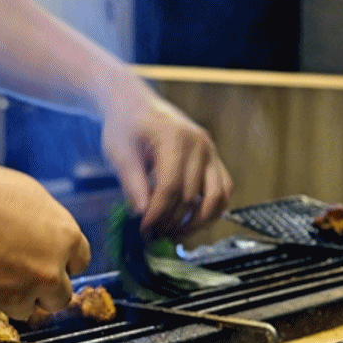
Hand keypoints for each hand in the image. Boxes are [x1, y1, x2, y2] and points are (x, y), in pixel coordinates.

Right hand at [0, 151, 90, 318]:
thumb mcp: (27, 197)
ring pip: (25, 308)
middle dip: (43, 288)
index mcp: (64, 238)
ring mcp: (17, 294)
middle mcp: (47, 271)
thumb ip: (47, 229)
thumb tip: (52, 248)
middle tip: (19, 272)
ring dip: (12, 295)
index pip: (79, 264)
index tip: (45, 259)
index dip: (60, 262)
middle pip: (59, 297)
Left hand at [100, 74, 232, 236]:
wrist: (136, 106)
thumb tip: (142, 215)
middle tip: (152, 236)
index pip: (170, 186)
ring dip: (197, 222)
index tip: (143, 229)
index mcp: (175, 138)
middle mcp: (200, 145)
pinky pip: (223, 191)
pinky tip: (190, 221)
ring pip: (217, 198)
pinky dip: (211, 211)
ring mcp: (211, 152)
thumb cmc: (125, 126)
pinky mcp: (214, 160)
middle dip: (171, 221)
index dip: (157, 213)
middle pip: (191, 196)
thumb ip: (132, 183)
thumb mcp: (119, 152)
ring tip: (173, 234)